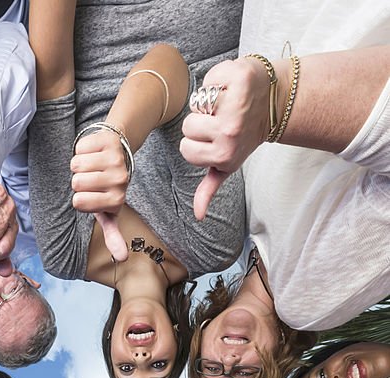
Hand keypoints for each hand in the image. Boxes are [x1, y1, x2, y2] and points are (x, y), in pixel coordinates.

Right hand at [70, 129, 128, 260]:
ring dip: (79, 164)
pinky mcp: (109, 140)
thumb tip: (123, 259)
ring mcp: (116, 159)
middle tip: (92, 178)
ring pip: (76, 165)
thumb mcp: (110, 212)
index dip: (79, 198)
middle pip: (76, 183)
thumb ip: (114, 236)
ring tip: (92, 165)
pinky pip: (80, 148)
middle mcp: (120, 180)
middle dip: (78, 180)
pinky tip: (94, 150)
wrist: (120, 150)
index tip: (93, 195)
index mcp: (117, 200)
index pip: (79, 202)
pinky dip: (82, 148)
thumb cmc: (107, 186)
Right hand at [180, 58, 275, 219]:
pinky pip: (210, 79)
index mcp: (224, 155)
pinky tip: (232, 87)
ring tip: (227, 103)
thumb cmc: (246, 134)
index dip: (196, 142)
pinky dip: (218, 78)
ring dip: (208, 99)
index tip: (214, 139)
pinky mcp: (241, 79)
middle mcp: (230, 133)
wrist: (275, 103)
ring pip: (197, 102)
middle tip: (221, 120)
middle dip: (200, 121)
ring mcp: (236, 106)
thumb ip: (210, 188)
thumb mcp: (227, 165)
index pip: (185, 148)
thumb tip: (199, 216)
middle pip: (188, 126)